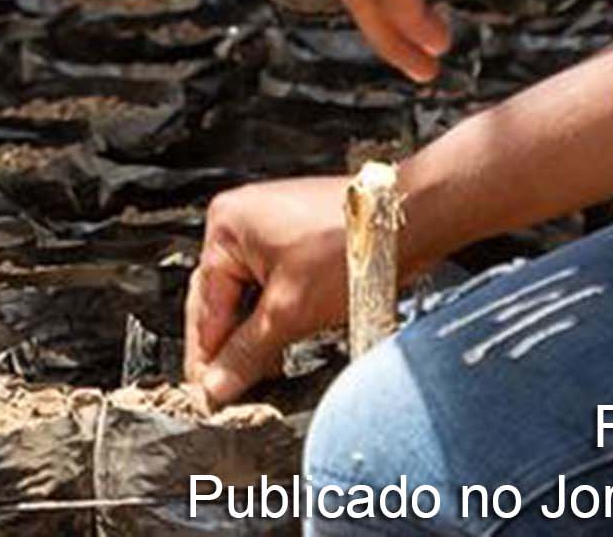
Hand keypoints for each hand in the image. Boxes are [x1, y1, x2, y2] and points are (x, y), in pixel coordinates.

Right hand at [185, 175, 352, 406]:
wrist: (407, 219)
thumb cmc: (349, 245)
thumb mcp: (290, 310)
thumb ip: (248, 351)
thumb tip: (219, 383)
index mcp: (226, 226)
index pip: (205, 304)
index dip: (207, 354)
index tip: (208, 393)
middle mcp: (242, 220)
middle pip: (222, 298)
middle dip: (226, 344)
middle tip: (225, 389)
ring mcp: (269, 227)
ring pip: (249, 294)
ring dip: (252, 333)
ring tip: (256, 373)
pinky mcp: (296, 239)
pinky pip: (272, 284)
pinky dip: (274, 315)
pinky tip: (280, 345)